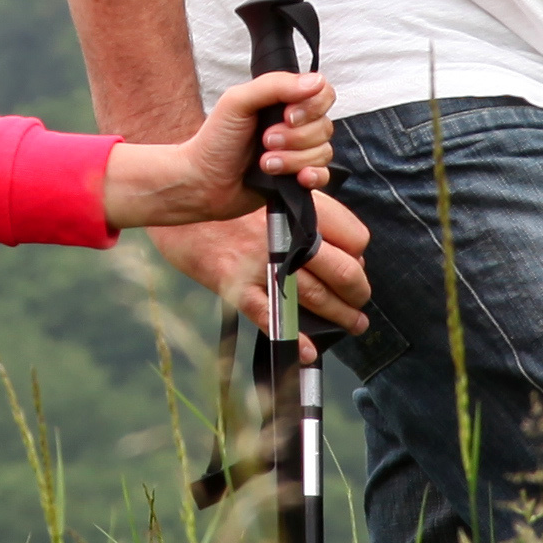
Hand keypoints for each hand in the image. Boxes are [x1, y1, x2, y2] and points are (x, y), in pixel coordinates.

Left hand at [102, 68, 335, 230]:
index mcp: (284, 101)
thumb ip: (275, 85)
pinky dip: (312, 177)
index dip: (312, 106)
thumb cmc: (215, 139)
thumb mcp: (238, 101)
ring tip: (264, 163)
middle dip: (294, 137)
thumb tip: (315, 81)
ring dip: (293, 159)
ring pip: (322, 152)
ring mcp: (298, 152)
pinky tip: (298, 178)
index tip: (288, 115)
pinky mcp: (297, 178)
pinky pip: (324, 176)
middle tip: (265, 140)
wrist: (203, 181)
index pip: (322, 93)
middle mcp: (295, 126)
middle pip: (324, 126)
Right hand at [149, 197, 367, 335]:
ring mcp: (262, 262)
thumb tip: (341, 253)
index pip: (355, 239)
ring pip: (315, 297)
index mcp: (302, 209)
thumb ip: (309, 217)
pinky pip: (272, 316)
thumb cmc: (233, 198)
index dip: (360, 258)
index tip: (355, 268)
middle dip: (358, 294)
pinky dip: (295, 336)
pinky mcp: (236, 284)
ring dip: (339, 318)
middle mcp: (287, 236)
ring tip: (351, 325)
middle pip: (344, 272)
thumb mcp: (278, 192)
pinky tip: (309, 350)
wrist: (183, 194)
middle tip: (359, 307)